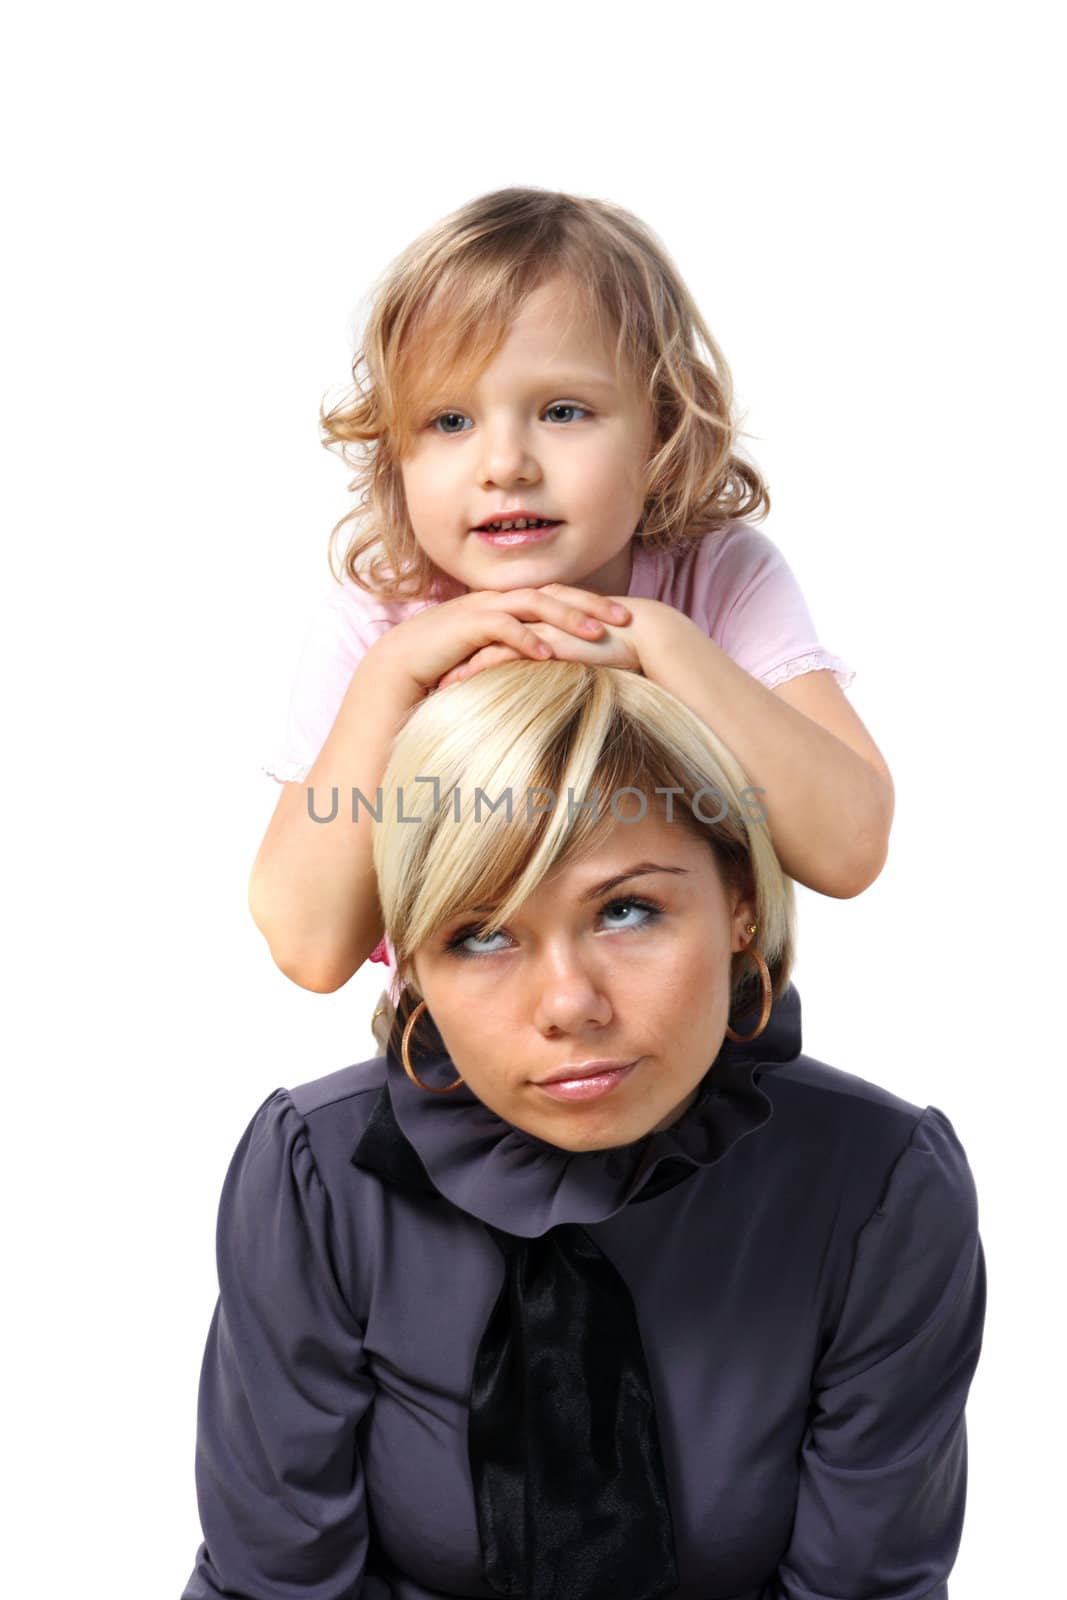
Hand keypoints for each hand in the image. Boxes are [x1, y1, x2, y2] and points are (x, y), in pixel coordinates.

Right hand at [367, 585, 631, 695]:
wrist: (401, 664)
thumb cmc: (448, 664)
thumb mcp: (494, 656)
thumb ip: (522, 655)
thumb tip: (556, 668)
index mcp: (508, 603)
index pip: (558, 596)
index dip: (592, 604)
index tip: (626, 617)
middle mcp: (499, 599)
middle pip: (554, 592)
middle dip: (592, 605)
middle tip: (627, 618)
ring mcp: (482, 608)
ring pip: (533, 603)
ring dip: (567, 618)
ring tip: (598, 634)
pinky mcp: (465, 625)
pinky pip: (501, 627)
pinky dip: (525, 638)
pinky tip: (548, 654)